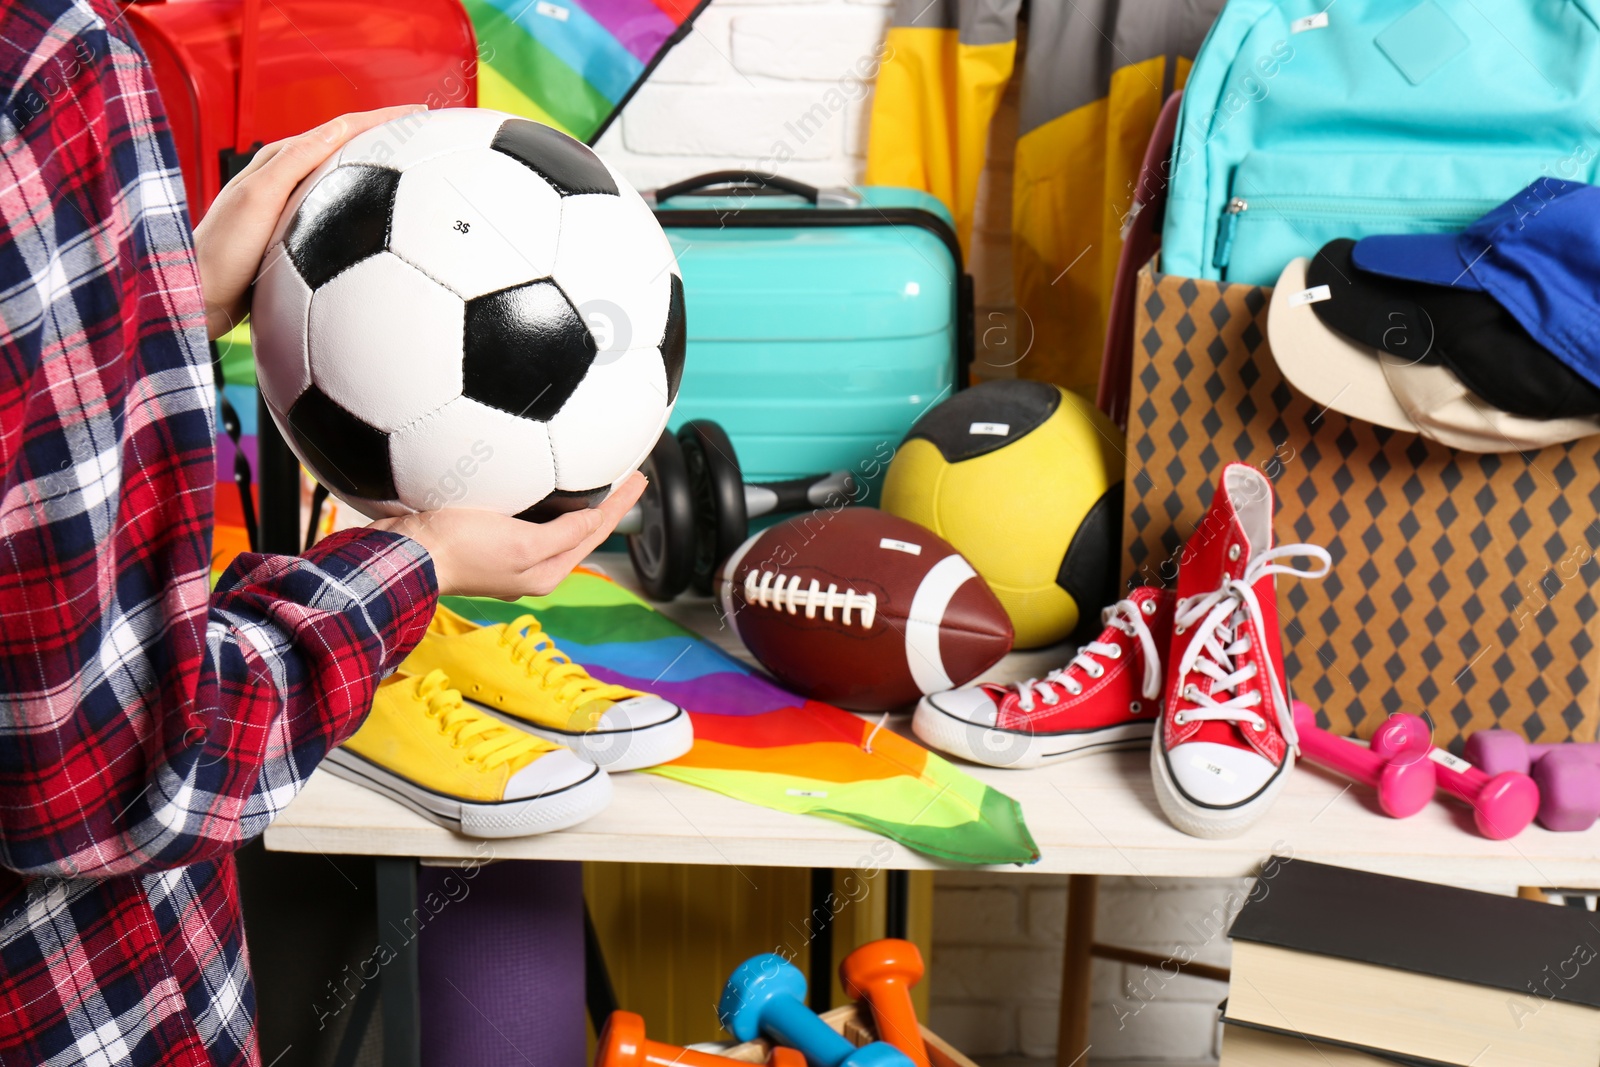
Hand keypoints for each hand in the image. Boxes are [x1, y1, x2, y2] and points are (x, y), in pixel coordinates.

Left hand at [193, 105, 426, 339]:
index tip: (420, 114)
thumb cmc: (223, 251)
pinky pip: (340, 215)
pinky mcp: (296, 239)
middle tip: (426, 137)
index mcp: (280, 161)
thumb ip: (295, 161)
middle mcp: (288, 179)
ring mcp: (293, 209)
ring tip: (416, 175)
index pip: (340, 129)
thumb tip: (340, 128)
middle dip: (387, 137)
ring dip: (380, 173)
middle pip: (346, 149)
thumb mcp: (259, 198)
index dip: (382, 118)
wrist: (199, 297)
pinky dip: (365, 209)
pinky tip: (382, 230)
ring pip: (345, 181)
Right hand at [370, 472, 646, 598]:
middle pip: (580, 530)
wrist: (404, 554)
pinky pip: (528, 517)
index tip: (640, 477)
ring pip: (556, 524)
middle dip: (606, 504)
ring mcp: (507, 554)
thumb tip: (597, 520)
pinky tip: (541, 483)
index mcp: (545, 572)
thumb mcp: (521, 543)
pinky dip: (545, 499)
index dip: (620, 504)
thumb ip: (563, 534)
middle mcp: (531, 566)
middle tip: (627, 475)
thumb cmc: (459, 549)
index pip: (595, 532)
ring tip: (595, 479)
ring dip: (578, 501)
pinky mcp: (484, 539)